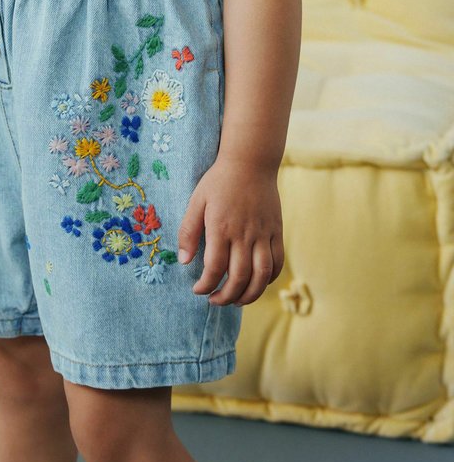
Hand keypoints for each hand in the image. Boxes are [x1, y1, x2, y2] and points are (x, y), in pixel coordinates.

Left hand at [177, 156, 283, 306]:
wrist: (250, 161)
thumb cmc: (219, 180)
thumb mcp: (197, 201)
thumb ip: (188, 231)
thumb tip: (184, 261)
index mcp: (221, 228)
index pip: (214, 268)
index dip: (205, 285)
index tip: (198, 290)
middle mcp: (244, 234)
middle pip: (239, 278)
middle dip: (226, 296)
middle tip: (215, 300)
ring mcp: (263, 234)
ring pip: (261, 275)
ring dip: (249, 295)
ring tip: (236, 300)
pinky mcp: (276, 231)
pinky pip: (277, 262)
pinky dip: (269, 279)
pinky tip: (257, 284)